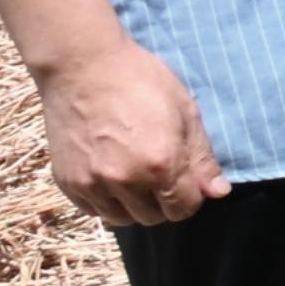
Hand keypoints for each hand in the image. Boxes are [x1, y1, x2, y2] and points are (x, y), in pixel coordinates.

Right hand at [36, 39, 228, 226]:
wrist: (83, 66)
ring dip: (133, 205)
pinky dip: (105, 201)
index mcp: (161, 164)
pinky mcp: (66, 182)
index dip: (190, 197)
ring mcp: (91, 184)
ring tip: (134, 176)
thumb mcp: (185, 111)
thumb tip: (218, 192)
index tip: (186, 180)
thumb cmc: (141, 80)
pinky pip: (93, 210)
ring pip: (121, 219)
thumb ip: (201, 157)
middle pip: (153, 217)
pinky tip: (110, 176)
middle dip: (162, 201)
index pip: (183, 208)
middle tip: (159, 174)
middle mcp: (125, 181)